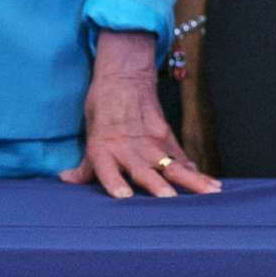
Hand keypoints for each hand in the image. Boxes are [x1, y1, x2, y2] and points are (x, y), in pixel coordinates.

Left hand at [64, 29, 218, 198]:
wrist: (123, 78)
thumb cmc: (102, 109)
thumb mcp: (90, 134)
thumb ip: (85, 164)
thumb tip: (66, 180)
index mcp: (103, 147)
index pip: (106, 168)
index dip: (114, 182)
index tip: (123, 196)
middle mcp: (128, 148)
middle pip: (143, 169)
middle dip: (156, 184)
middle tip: (168, 198)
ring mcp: (150, 143)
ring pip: (171, 165)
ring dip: (190, 180)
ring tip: (208, 192)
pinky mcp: (166, 137)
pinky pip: (181, 158)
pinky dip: (195, 171)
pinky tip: (210, 184)